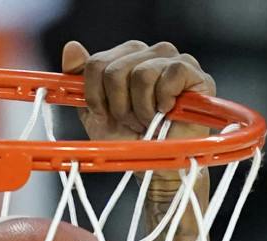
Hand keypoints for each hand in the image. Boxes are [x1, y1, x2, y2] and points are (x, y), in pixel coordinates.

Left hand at [63, 39, 215, 142]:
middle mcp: (149, 53)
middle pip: (115, 70)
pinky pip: (171, 74)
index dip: (95, 96)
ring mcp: (174, 59)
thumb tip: (71, 46)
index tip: (104, 115)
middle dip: (118, 106)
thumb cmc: (128, 139)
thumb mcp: (96, 112)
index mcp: (126, 58)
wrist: (155, 167)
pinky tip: (167, 112)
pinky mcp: (194, 73)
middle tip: (130, 121)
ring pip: (141, 74)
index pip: (97, 63)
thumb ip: (82, 79)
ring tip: (149, 120)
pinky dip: (163, 100)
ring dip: (141, 108)